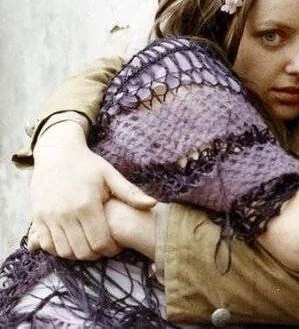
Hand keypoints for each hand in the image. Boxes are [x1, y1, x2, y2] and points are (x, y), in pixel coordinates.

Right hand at [29, 120, 155, 259]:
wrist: (56, 153)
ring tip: (89, 244)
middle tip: (104, 247)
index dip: (110, 249)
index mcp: (87, 204)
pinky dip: (59, 249)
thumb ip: (130, 193)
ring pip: (64, 252)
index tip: (116, 245)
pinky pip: (47, 245)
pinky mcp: (37, 218)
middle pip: (82, 252)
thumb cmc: (87, 164)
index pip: (101, 242)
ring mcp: (49, 217)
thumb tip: (153, 204)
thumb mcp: (110, 175)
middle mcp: (66, 214)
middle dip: (96, 254)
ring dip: (78, 254)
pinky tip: (72, 240)